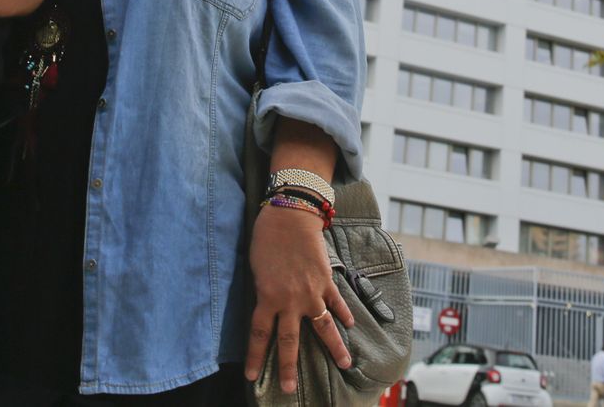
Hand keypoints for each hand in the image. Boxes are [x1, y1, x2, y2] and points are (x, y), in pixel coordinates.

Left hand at [243, 203, 353, 391]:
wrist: (291, 215)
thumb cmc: (267, 237)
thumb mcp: (256, 267)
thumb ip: (263, 289)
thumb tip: (267, 303)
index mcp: (267, 297)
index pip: (260, 334)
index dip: (256, 357)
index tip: (253, 376)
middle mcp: (290, 300)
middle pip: (290, 341)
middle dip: (289, 367)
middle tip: (290, 388)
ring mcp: (312, 292)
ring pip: (323, 327)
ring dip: (334, 348)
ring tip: (345, 365)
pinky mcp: (326, 280)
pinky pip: (336, 302)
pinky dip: (344, 313)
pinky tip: (351, 325)